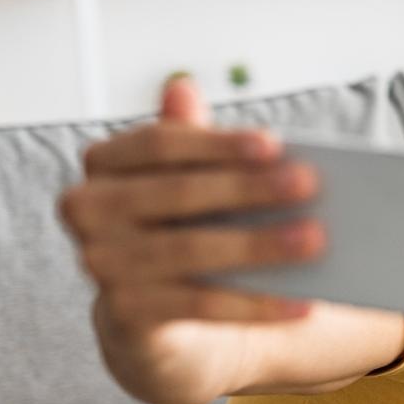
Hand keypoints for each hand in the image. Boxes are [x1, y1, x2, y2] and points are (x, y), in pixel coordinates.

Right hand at [59, 77, 323, 403]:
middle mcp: (88, 210)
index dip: (218, 143)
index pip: (160, 143)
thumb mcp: (186, 182)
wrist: (156, 320)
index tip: (275, 144)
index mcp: (104, 163)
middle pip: (177, 193)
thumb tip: (181, 83)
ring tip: (315, 240)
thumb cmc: (180, 231)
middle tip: (308, 184)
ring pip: (189, 250)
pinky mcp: (124, 315)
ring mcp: (100, 264)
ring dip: (259, 245)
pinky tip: (302, 303)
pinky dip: (255, 305)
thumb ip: (190, 140)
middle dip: (248, 188)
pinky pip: (198, 306)